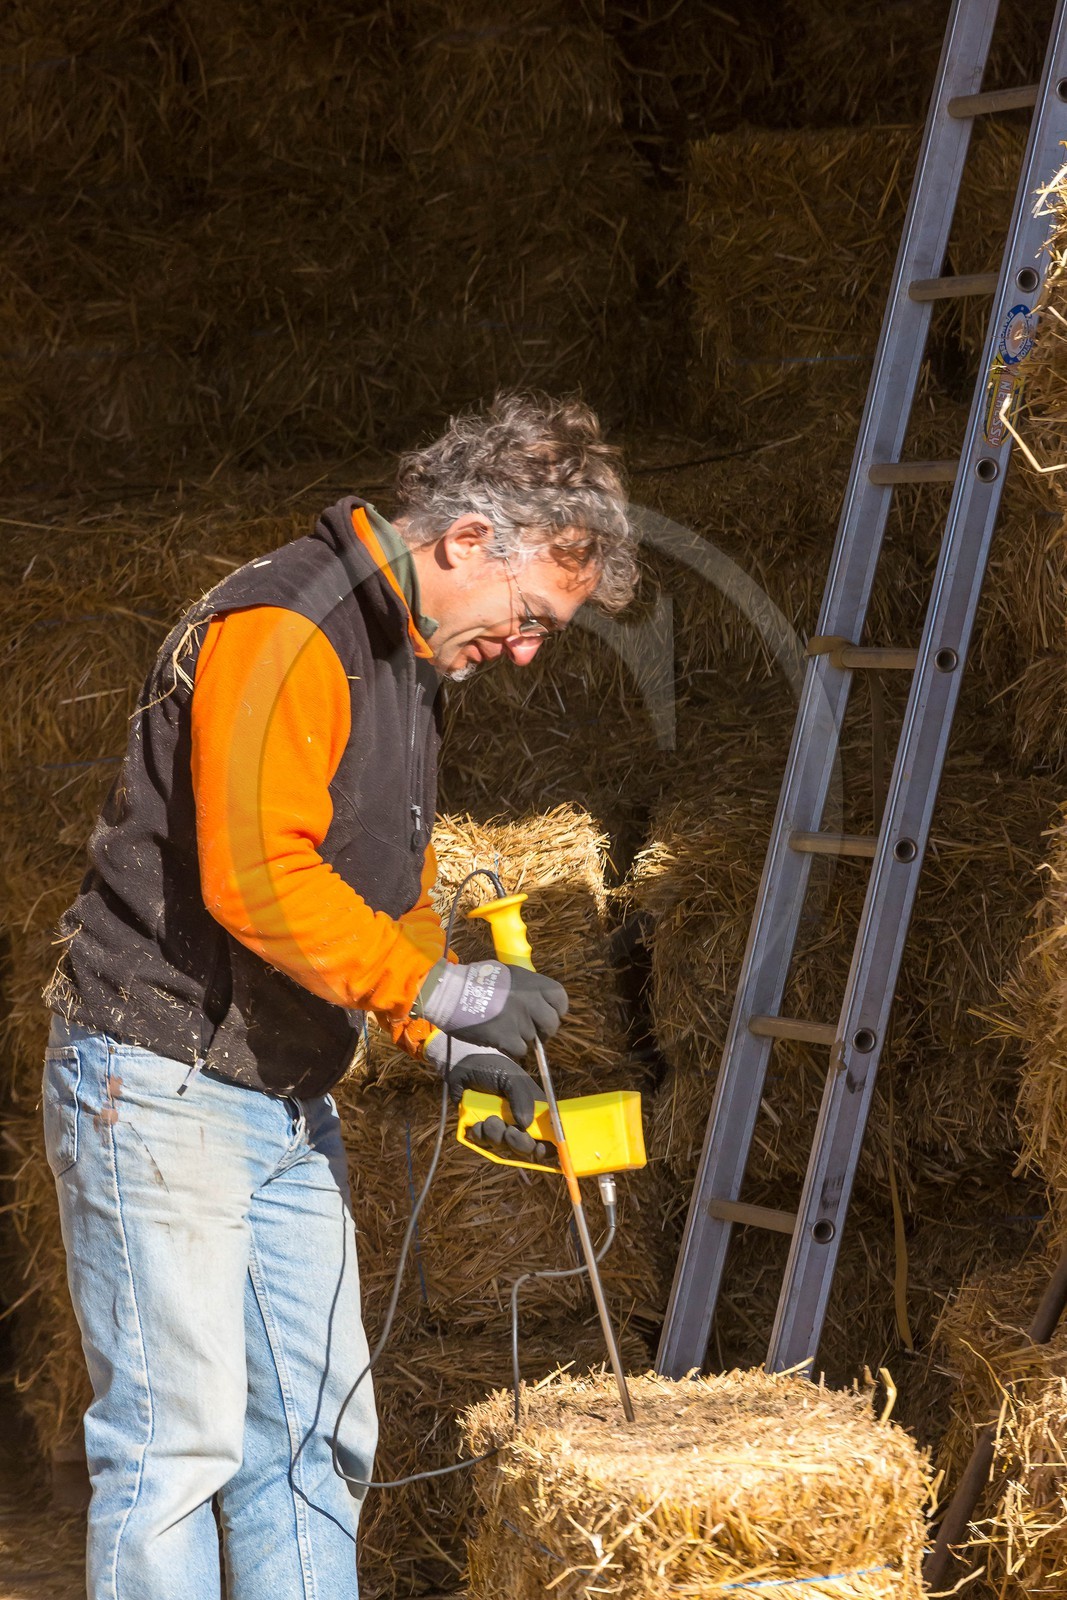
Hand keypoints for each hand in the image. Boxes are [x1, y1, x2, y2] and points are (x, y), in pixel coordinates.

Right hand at [414, 958, 567, 1057]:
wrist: (450, 992)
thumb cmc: (473, 980)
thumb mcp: (506, 973)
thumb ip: (525, 987)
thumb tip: (537, 1001)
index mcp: (531, 981)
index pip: (560, 998)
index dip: (556, 1010)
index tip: (548, 1016)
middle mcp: (530, 999)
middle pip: (551, 1023)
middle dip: (544, 1031)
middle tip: (531, 1032)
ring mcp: (520, 1018)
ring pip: (533, 1038)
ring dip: (521, 1038)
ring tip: (503, 1029)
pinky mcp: (507, 1036)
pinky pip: (520, 1050)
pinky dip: (511, 1048)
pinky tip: (498, 1038)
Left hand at [423, 1034, 550, 1160]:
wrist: (462, 1065)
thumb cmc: (492, 1068)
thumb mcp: (512, 1079)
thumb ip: (523, 1099)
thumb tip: (526, 1125)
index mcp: (533, 1109)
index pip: (546, 1134)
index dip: (545, 1146)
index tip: (539, 1148)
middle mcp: (518, 1121)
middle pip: (526, 1148)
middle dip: (518, 1143)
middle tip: (509, 1131)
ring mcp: (499, 1127)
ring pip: (504, 1147)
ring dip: (496, 1136)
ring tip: (488, 1120)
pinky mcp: (481, 1131)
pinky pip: (484, 1144)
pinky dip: (480, 1136)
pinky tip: (477, 1123)